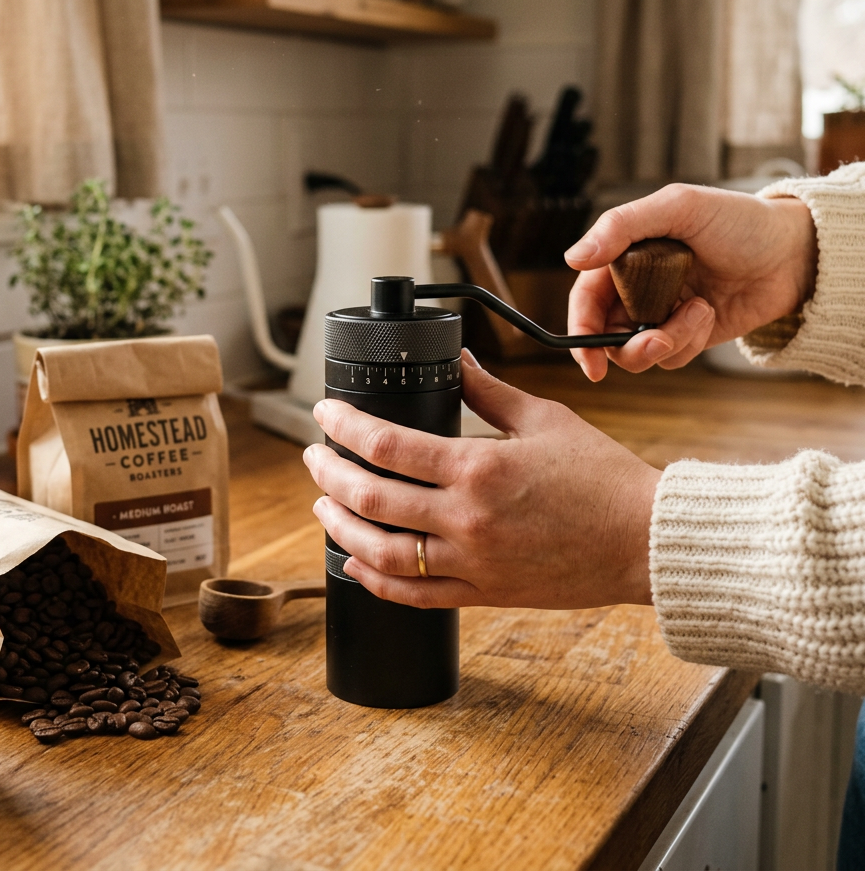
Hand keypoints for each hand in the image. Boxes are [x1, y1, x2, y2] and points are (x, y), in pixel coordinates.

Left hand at [302, 351, 659, 609]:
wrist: (643, 540)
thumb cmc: (602, 477)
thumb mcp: (544, 419)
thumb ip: (489, 391)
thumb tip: (457, 360)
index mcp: (478, 468)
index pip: (386, 444)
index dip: (344, 426)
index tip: (325, 413)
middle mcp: (466, 519)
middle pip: (370, 498)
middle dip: (328, 474)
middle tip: (314, 457)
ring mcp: (472, 562)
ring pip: (381, 552)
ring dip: (341, 527)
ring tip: (323, 506)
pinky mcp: (483, 594)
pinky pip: (414, 596)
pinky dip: (374, 580)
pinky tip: (355, 561)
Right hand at [565, 183, 817, 380]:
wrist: (794, 251)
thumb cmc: (737, 220)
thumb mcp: (678, 207)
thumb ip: (621, 227)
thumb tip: (573, 257)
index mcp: (623, 258)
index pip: (585, 300)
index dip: (580, 331)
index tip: (589, 359)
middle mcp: (635, 289)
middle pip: (605, 335)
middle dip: (626, 347)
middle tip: (656, 343)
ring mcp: (661, 314)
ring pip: (637, 352)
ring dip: (666, 341)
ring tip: (698, 314)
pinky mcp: (687, 335)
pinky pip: (671, 358)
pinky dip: (689, 342)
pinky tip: (709, 314)